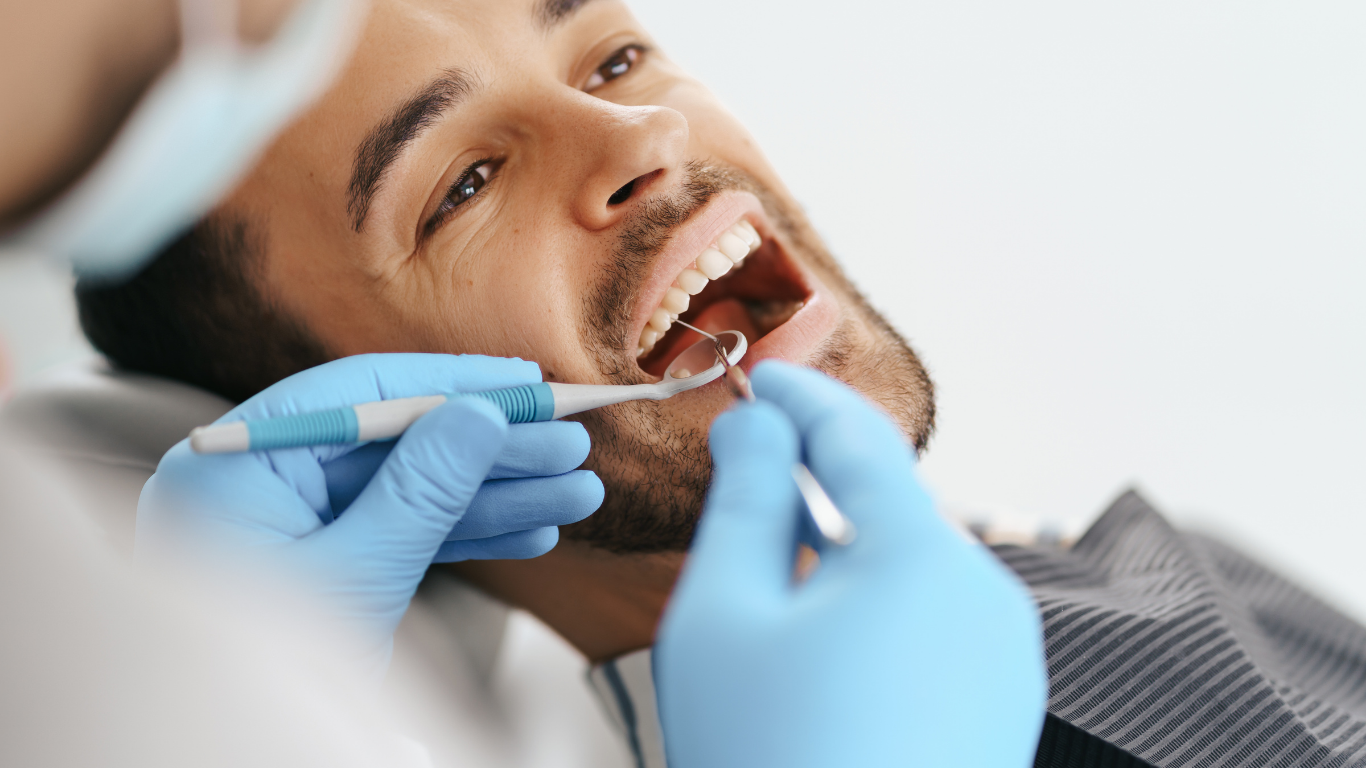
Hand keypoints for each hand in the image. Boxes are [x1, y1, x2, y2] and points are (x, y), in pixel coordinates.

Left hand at [138, 353, 601, 669]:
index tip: (528, 385)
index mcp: (237, 465)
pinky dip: (464, 536)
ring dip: (496, 496)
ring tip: (575, 495)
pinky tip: (531, 533)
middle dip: (491, 451)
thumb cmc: (267, 677)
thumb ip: (421, 490)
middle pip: (396, 442)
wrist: (228, 760)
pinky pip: (400, 535)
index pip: (359, 394)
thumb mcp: (356, 576)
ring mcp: (292, 528)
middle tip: (572, 446)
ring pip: (410, 492)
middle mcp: (260, 483)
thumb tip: (481, 414)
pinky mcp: (323, 567)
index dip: (453, 384)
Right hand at [656, 361, 1045, 767]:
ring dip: (839, 560)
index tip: (755, 371)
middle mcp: (987, 594)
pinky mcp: (1003, 705)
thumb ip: (743, 498)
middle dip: (812, 489)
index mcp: (923, 556)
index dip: (797, 396)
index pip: (855, 438)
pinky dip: (872, 613)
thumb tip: (758, 425)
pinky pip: (932, 624)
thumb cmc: (773, 760)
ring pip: (908, 567)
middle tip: (740, 491)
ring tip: (769, 613)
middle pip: (886, 504)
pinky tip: (819, 663)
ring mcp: (1006, 656)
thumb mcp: (726, 615)